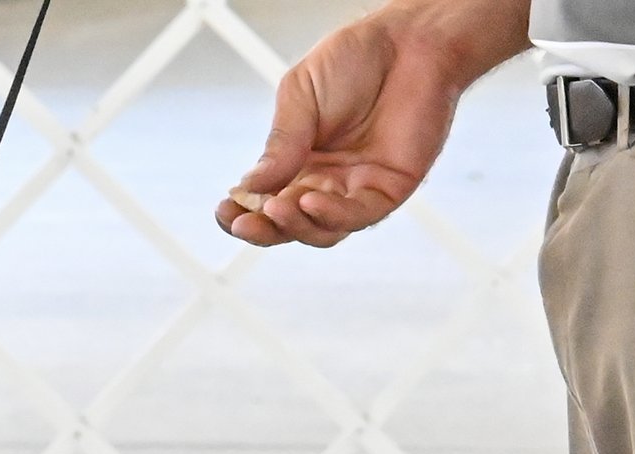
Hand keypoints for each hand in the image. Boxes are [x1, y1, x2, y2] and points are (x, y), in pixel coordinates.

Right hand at [216, 0, 529, 247]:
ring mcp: (357, 188)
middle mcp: (326, 182)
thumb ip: (280, 143)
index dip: (241, 213)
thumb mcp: (300, 96)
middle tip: (242, 221)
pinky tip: (309, 201)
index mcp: (298, 162)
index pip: (264, 202)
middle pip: (287, 226)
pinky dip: (330, 216)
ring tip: (276, 208)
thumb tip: (249, 188)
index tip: (224, 210)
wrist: (411, 40)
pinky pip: (356, 217)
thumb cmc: (358, 59)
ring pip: (319, 231)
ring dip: (293, 227)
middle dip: (261, 230)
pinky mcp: (389, 188)